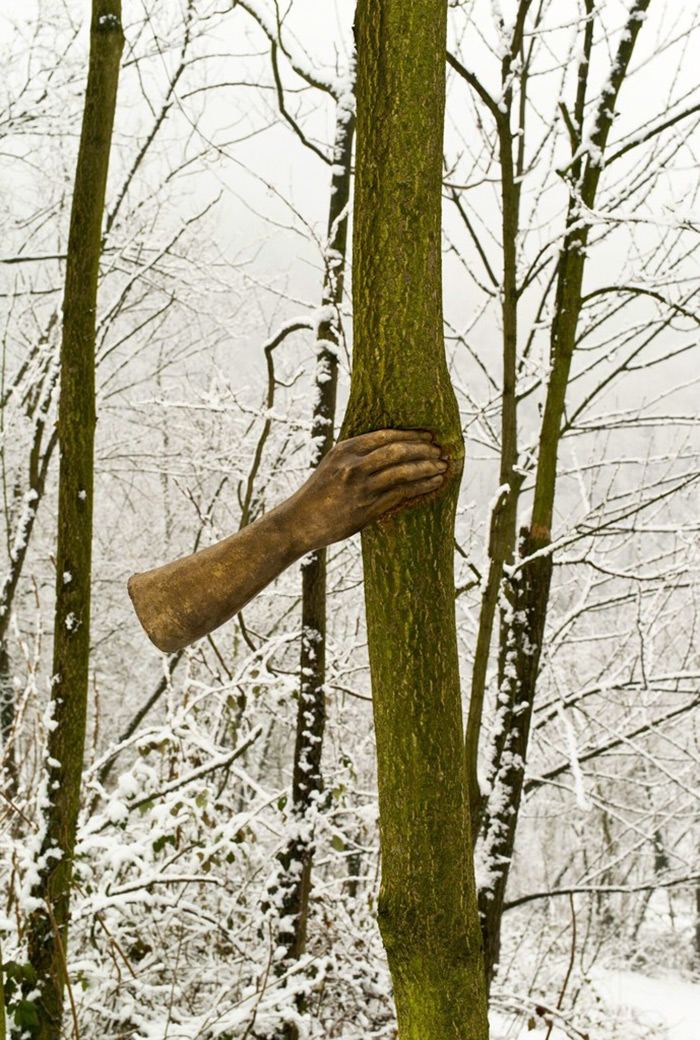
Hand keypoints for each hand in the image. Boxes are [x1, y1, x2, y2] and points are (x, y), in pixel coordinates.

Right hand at [278, 428, 449, 552]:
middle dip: (424, 450)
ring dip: (427, 468)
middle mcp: (353, 466)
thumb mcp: (333, 464)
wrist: (298, 522)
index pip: (386, 436)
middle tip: (441, 450)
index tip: (429, 435)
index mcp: (345, 450)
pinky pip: (401, 495)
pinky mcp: (366, 510)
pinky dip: (420, 487)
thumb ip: (357, 455)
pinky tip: (432, 484)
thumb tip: (390, 446)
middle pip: (398, 451)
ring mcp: (360, 488)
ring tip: (442, 467)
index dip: (411, 434)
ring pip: (403, 472)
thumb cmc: (318, 494)